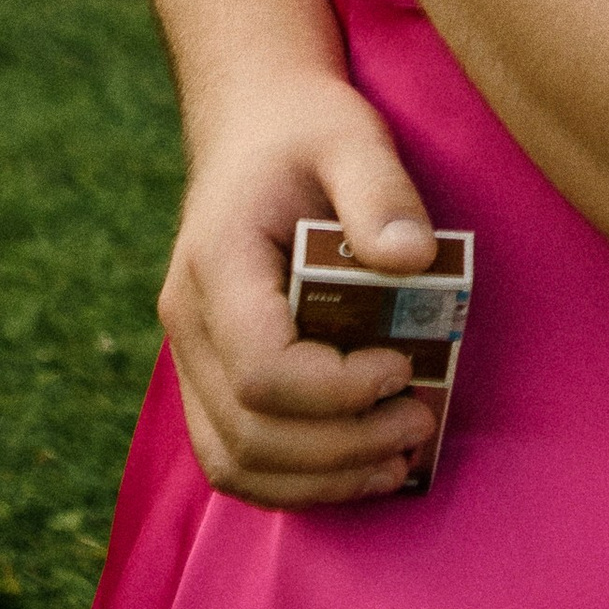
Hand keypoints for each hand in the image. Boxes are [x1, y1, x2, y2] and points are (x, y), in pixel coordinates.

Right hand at [160, 71, 441, 506]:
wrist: (255, 127)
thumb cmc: (306, 131)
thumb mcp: (352, 136)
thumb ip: (381, 191)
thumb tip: (414, 259)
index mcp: (217, 265)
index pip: (263, 369)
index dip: (338, 390)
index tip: (403, 367)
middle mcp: (188, 322)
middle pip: (249, 432)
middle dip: (343, 447)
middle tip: (419, 423)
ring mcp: (191, 357)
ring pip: (235, 461)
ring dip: (322, 480)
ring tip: (400, 459)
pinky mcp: (211, 377)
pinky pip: (237, 456)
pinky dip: (298, 481)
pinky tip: (364, 467)